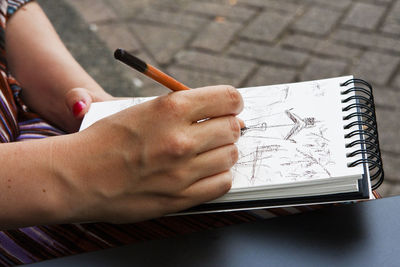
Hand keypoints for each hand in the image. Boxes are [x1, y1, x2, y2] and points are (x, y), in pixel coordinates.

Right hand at [56, 85, 243, 223]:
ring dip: (224, 151)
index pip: (227, 98)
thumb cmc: (104, 140)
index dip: (233, 101)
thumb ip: (177, 105)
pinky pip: (222, 183)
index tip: (232, 106)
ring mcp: (182, 171)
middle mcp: (180, 139)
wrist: (76, 177)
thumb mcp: (139, 108)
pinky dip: (220, 175)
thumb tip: (211, 106)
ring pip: (231, 156)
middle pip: (233, 128)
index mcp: (170, 108)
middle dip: (230, 126)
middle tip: (219, 129)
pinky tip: (207, 171)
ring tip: (210, 150)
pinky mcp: (180, 198)